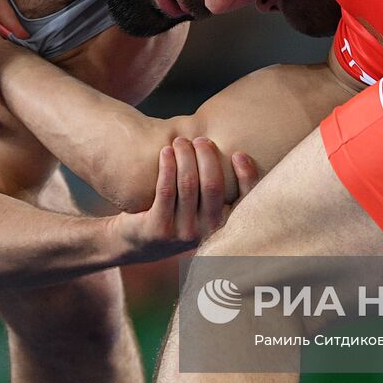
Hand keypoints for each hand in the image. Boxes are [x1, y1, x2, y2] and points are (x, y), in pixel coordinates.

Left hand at [111, 137, 258, 264]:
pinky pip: (166, 190)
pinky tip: (165, 152)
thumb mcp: (200, 213)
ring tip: (180, 141)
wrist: (136, 243)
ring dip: (185, 156)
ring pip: (188, 184)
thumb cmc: (175, 217)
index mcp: (222, 226)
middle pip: (212, 185)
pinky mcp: (159, 228)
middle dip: (207, 155)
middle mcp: (206, 232)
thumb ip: (215, 193)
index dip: (246, 176)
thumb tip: (228, 150)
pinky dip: (167, 166)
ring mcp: (182, 232)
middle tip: (200, 139)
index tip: (238, 153)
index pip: (244, 201)